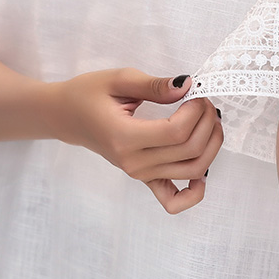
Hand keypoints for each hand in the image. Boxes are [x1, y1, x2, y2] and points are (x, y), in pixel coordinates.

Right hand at [48, 68, 222, 213]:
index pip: (176, 132)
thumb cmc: (88, 94)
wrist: (67, 116)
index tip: (196, 91)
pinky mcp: (144, 178)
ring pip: (192, 170)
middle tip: (204, 100)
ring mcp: (139, 174)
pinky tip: (204, 174)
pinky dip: (194, 192)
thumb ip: (155, 85)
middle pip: (189, 150)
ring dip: (211, 145)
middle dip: (207, 121)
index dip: (196, 111)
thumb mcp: (119, 79)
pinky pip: (173, 199)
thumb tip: (187, 85)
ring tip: (208, 120)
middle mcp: (133, 162)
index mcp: (124, 137)